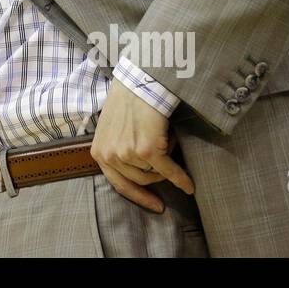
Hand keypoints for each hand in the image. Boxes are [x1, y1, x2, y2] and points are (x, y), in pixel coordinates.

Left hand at [90, 78, 193, 212]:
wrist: (139, 81)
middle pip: (140, 180)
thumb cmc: (128, 100)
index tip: (155, 206)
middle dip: (155, 174)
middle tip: (166, 165)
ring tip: (166, 142)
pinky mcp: (146, 151)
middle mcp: (110, 155)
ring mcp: (127, 154)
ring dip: (165, 163)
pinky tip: (189, 185)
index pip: (119, 185)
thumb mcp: (112, 129)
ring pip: (154, 173)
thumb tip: (136, 170)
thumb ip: (117, 150)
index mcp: (99, 152)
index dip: (139, 198)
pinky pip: (168, 171)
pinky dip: (181, 179)